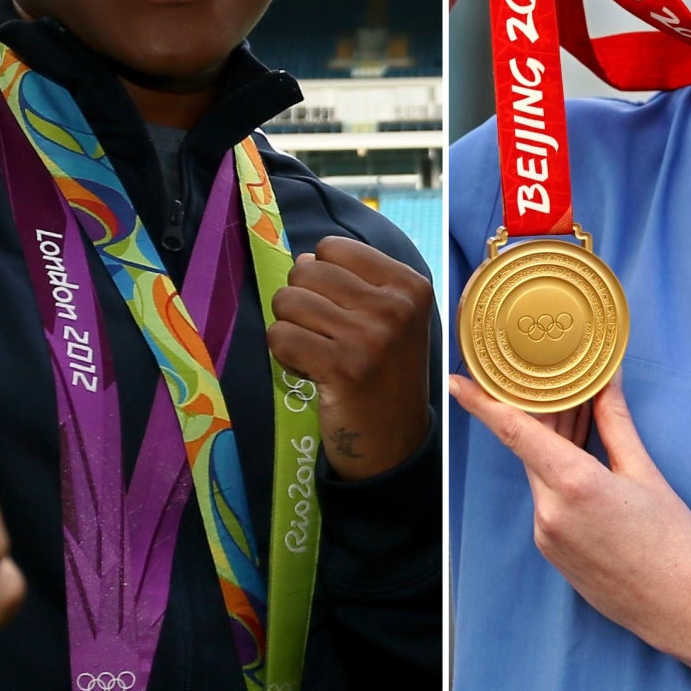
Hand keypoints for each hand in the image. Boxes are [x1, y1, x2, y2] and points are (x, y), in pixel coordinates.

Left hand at [268, 237, 433, 476]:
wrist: (394, 441)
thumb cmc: (386, 374)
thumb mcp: (390, 318)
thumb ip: (353, 282)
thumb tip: (301, 259)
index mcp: (411, 286)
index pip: (333, 248)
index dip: (323, 276)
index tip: (341, 310)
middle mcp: (395, 307)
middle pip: (306, 271)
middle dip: (302, 301)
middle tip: (323, 334)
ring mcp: (371, 337)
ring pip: (288, 301)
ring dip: (291, 327)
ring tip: (316, 351)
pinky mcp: (342, 368)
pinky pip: (280, 336)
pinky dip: (283, 354)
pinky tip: (308, 370)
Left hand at [448, 371, 690, 652]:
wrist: (678, 607)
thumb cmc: (671, 541)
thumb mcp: (645, 474)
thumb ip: (616, 424)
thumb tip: (606, 382)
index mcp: (574, 484)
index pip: (515, 433)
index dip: (482, 404)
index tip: (456, 382)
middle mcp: (550, 511)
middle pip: (530, 450)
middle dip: (542, 418)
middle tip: (559, 386)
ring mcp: (547, 536)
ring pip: (540, 476)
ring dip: (554, 449)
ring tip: (583, 423)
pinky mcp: (551, 552)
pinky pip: (547, 503)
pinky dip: (559, 480)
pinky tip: (586, 469)